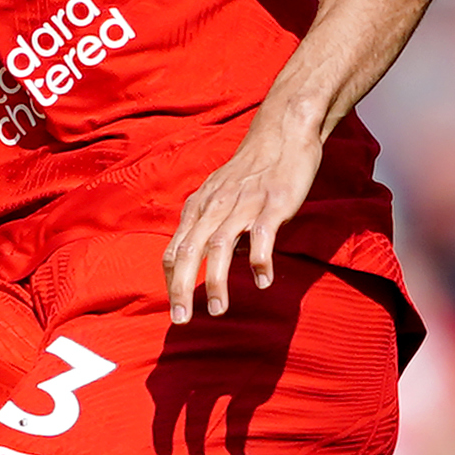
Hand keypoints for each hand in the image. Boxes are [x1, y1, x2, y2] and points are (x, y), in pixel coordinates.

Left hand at [163, 111, 318, 321]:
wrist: (283, 134)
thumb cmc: (252, 172)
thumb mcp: (222, 198)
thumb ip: (216, 229)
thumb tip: (219, 263)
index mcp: (199, 207)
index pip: (174, 249)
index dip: (170, 280)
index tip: (174, 307)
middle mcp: (215, 206)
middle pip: (189, 251)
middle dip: (181, 288)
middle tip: (181, 320)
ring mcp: (243, 204)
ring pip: (219, 247)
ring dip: (216, 281)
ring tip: (217, 310)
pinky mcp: (272, 203)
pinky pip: (262, 236)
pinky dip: (258, 261)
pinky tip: (261, 282)